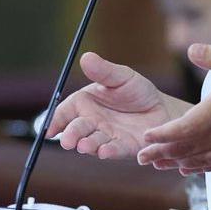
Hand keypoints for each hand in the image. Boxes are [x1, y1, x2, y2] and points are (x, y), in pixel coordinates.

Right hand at [45, 52, 189, 159]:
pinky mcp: (123, 148)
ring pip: (92, 142)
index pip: (64, 113)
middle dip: (71, 136)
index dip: (55, 121)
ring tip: (84, 146)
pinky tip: (104, 151)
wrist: (162, 108)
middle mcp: (92, 122)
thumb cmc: (137, 91)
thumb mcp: (122, 76)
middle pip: (76, 130)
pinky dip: (108, 152)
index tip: (48, 130)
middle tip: (68, 141)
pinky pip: (113, 150)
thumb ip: (104, 71)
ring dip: (87, 145)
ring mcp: (106, 136)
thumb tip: (86, 57)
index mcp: (85, 103)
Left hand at [136, 43, 210, 174]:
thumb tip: (192, 49)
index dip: (164, 134)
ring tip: (156, 165)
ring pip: (201, 158)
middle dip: (162, 152)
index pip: (187, 126)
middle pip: (188, 146)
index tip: (146, 136)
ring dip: (176, 162)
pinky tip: (189, 168)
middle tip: (140, 157)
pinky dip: (200, 168)